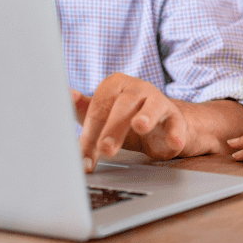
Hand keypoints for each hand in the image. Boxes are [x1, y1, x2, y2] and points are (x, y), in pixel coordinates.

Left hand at [72, 73, 190, 171]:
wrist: (159, 125)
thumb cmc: (124, 117)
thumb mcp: (101, 113)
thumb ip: (82, 108)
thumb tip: (66, 95)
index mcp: (114, 84)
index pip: (98, 107)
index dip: (90, 133)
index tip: (84, 158)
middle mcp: (136, 87)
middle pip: (123, 105)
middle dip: (113, 128)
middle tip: (105, 149)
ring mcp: (157, 99)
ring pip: (151, 106)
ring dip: (146, 116)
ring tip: (140, 126)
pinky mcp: (175, 116)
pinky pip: (176, 123)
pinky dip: (176, 133)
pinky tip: (174, 142)